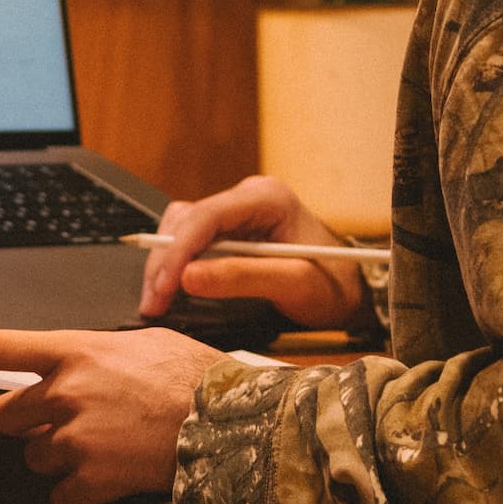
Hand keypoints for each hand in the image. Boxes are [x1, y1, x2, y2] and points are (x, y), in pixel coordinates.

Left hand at [0, 326, 216, 503]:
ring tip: (111, 447)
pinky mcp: (91, 479)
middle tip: (77, 422)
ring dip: (62, 459)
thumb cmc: (195, 378)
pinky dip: (81, 494)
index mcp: (75, 351)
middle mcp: (65, 392)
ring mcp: (75, 438)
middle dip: (32, 424)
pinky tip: (114, 479)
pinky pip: (61, 497)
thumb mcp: (144, 343)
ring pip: (36, 459)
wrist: (231, 422)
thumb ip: (96, 354)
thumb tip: (79, 365)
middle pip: (8, 417)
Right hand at [134, 172, 370, 329]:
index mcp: (266, 198)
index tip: (161, 289)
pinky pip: (192, 242)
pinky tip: (170, 291)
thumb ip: (243, 278)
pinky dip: (176, 266)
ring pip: (182, 228)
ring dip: (165, 264)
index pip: (206, 216)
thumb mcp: (295, 284)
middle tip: (151, 304)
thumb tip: (187, 278)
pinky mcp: (231, 232)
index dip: (177, 252)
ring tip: (156, 302)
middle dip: (164, 262)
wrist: (351, 293)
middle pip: (186, 220)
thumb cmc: (333, 287)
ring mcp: (237, 213)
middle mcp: (247, 198)